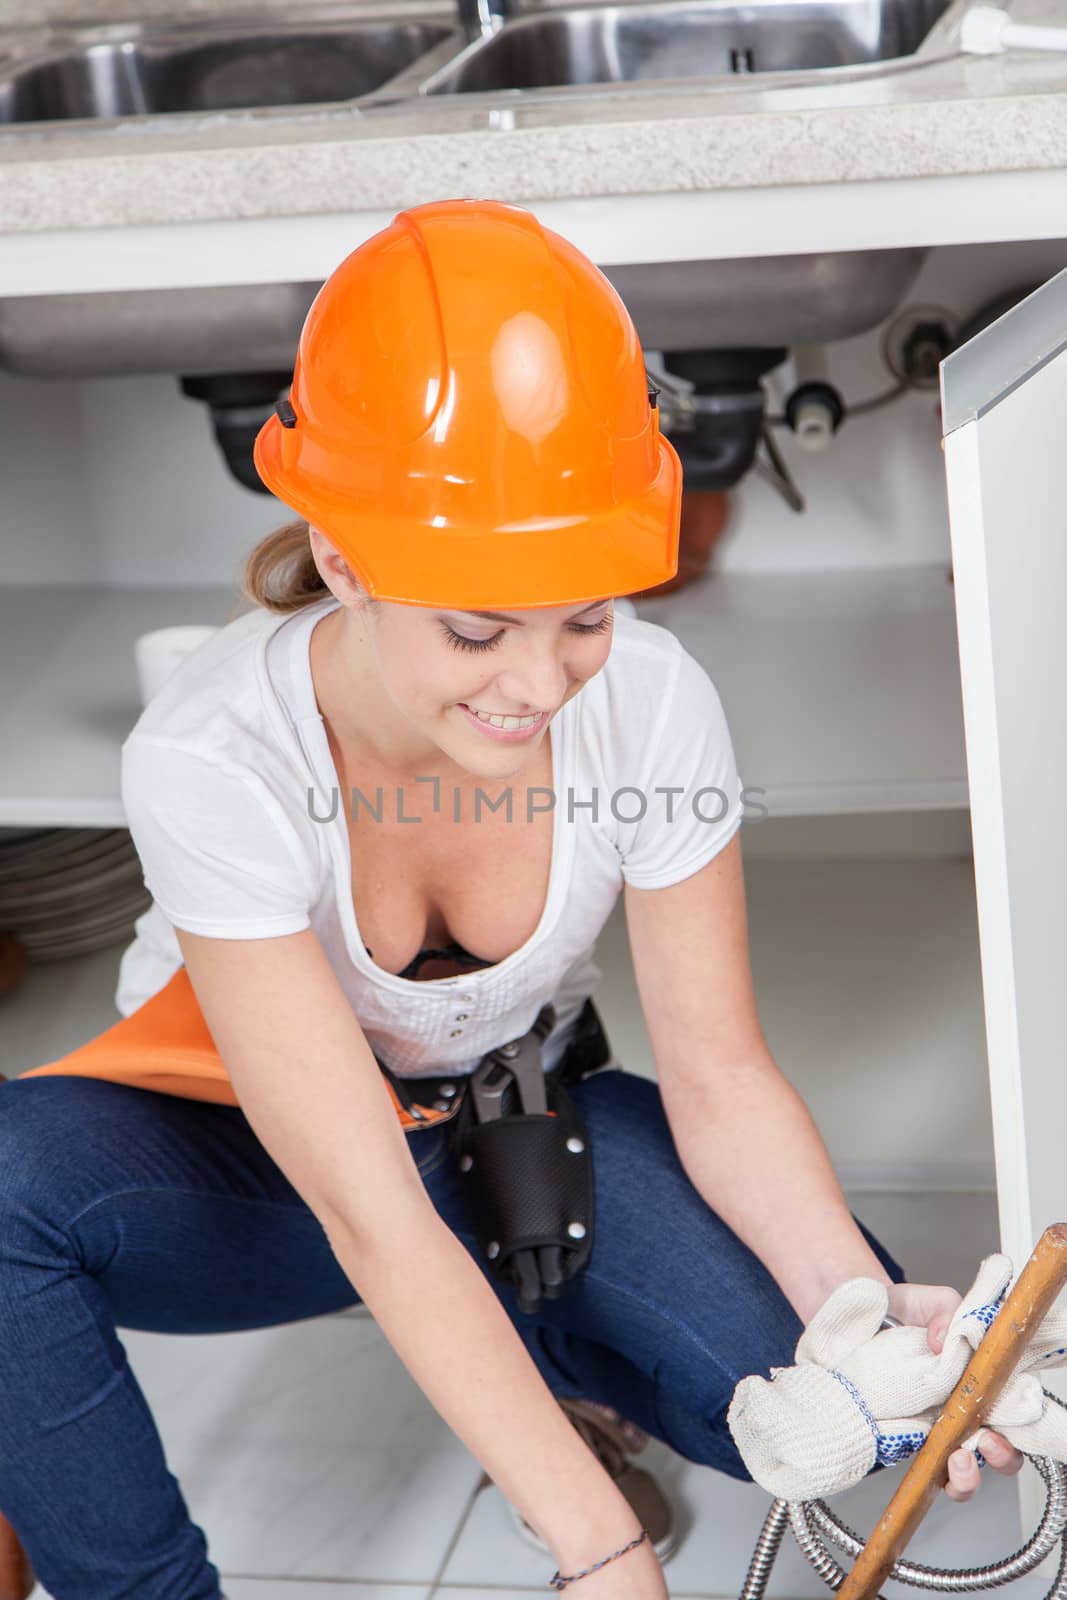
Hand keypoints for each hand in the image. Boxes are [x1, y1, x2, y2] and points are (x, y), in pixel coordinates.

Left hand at [885, 1281, 1024, 1500]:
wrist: (857, 1315)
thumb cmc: (903, 1312)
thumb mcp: (929, 1302)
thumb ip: (946, 1311)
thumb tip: (945, 1340)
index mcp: (980, 1380)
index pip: (1015, 1411)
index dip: (1023, 1424)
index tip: (1014, 1420)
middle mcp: (964, 1411)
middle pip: (998, 1451)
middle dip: (1001, 1457)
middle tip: (987, 1442)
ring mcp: (935, 1430)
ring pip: (963, 1473)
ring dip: (967, 1478)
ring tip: (957, 1460)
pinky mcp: (904, 1441)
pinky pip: (923, 1471)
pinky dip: (930, 1476)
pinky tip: (924, 1462)